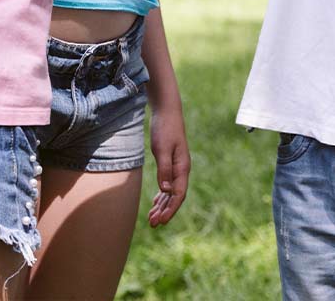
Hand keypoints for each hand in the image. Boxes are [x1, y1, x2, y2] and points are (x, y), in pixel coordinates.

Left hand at [148, 104, 190, 226]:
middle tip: (152, 224)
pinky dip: (162, 195)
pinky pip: (168, 184)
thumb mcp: (162, 148)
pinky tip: (155, 202)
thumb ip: (164, 169)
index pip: (178, 195)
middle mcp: (182, 169)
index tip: (161, 221)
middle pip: (175, 196)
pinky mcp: (170, 162)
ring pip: (171, 192)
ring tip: (151, 218)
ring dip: (162, 206)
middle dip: (165, 211)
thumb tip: (165, 190)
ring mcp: (177, 166)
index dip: (170, 210)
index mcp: (182, 167)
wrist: (167, 111)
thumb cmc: (165, 128)